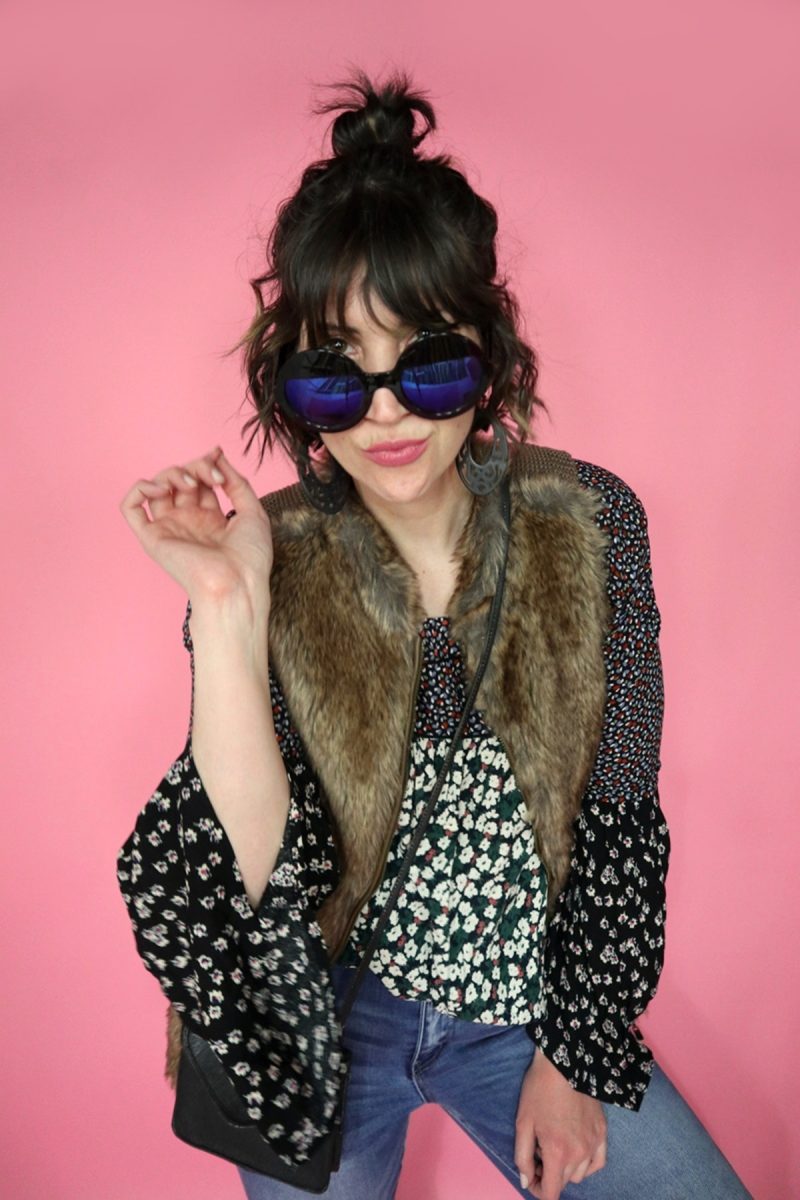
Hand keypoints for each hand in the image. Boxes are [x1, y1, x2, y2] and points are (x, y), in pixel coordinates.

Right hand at [119, 446, 273, 605]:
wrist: (237, 583)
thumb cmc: (250, 557)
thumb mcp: (253, 511)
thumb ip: (237, 482)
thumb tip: (218, 455)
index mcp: (211, 519)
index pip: (200, 481)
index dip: (206, 464)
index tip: (217, 454)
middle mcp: (188, 522)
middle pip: (180, 480)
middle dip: (196, 467)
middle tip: (213, 475)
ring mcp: (170, 528)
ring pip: (157, 487)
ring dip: (172, 474)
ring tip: (192, 483)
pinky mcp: (152, 537)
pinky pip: (130, 508)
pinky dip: (140, 489)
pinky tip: (161, 488)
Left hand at [514, 1050, 606, 1199]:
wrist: (564, 1062)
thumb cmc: (539, 1089)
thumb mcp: (523, 1122)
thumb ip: (523, 1157)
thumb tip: (526, 1181)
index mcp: (558, 1153)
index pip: (551, 1192)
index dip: (537, 1190)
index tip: (531, 1177)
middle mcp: (579, 1154)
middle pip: (564, 1183)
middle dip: (548, 1176)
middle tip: (538, 1154)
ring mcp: (594, 1144)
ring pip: (580, 1175)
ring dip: (566, 1170)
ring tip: (555, 1147)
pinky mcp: (602, 1133)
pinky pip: (597, 1163)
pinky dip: (586, 1164)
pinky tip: (576, 1151)